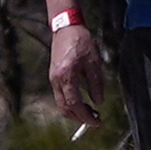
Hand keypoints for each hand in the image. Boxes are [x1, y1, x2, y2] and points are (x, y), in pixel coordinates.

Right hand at [47, 15, 113, 129]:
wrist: (65, 27)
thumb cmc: (81, 42)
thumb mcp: (94, 63)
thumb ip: (96, 84)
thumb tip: (98, 102)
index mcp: (66, 77)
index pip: (74, 104)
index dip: (85, 116)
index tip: (96, 122)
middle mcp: (56, 80)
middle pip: (65, 108)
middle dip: (79, 118)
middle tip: (94, 120)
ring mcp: (52, 79)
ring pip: (61, 104)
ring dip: (74, 112)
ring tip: (90, 112)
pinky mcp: (53, 76)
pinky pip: (60, 96)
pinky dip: (70, 103)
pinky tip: (81, 102)